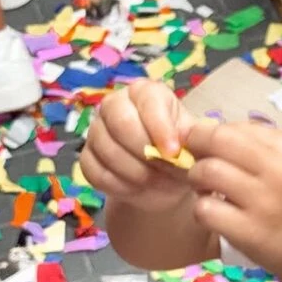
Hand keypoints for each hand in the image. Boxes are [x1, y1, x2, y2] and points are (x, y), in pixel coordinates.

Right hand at [81, 80, 196, 211]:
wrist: (166, 181)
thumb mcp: (195, 145)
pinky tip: (136, 188)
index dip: (160, 127)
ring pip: (106, 148)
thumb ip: (192, 142)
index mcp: (147, 93)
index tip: (173, 152)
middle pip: (121, 121)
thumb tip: (183, 149)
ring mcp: (97, 130)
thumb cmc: (184, 154)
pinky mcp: (87, 156)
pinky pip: (94, 171)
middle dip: (144, 150)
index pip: (148, 100)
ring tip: (155, 180)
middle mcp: (116, 104)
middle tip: (163, 169)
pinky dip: (118, 184)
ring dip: (134, 170)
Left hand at [185, 121, 281, 275]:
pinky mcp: (249, 231)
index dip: (208, 135)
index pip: (232, 127)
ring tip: (206, 191)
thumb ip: (256, 144)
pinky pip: (205, 209)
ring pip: (206, 172)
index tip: (204, 148)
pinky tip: (213, 215)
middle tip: (198, 165)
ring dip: (196, 180)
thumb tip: (208, 130)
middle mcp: (277, 170)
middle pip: (216, 141)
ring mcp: (263, 202)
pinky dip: (201, 211)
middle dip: (196, 150)